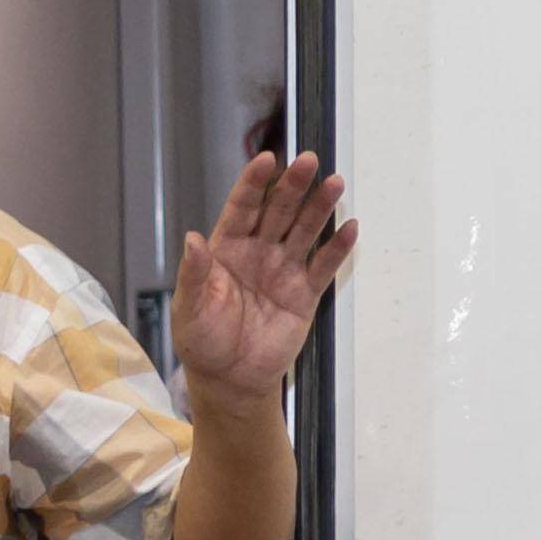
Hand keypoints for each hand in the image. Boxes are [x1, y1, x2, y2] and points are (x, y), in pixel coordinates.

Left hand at [173, 150, 358, 408]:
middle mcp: (257, 252)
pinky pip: (324, 266)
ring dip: (320, 208)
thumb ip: (194, 273)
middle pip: (279, 210)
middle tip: (309, 161)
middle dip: (294, 185)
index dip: (254, 183)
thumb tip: (192, 239)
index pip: (242, 206)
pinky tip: (350, 228)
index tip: (267, 160)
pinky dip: (338, 248)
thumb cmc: (203, 341)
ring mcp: (283, 271)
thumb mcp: (190, 307)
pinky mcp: (305, 294)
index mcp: (226, 248)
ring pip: (305, 231)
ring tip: (336, 185)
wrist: (231, 379)